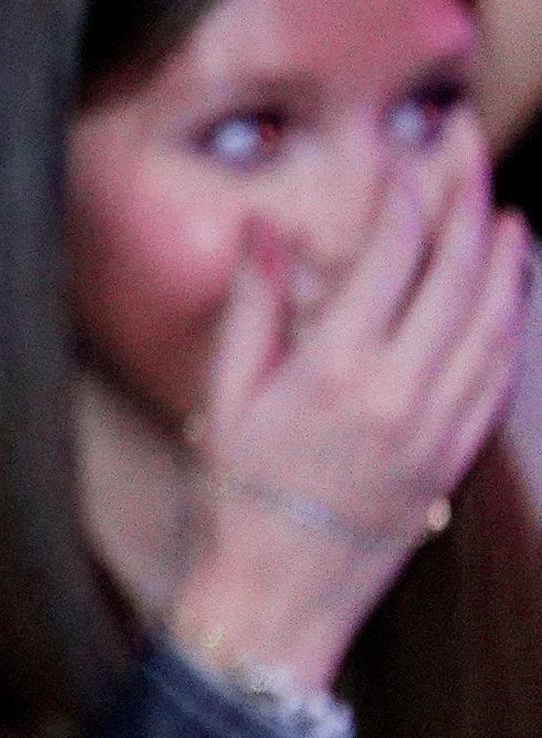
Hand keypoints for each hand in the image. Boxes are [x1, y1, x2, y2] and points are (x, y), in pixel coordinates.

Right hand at [173, 153, 528, 693]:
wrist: (281, 589)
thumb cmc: (240, 491)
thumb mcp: (226, 392)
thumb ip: (254, 305)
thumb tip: (268, 230)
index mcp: (334, 371)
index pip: (390, 260)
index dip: (404, 201)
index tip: (405, 159)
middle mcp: (398, 393)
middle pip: (453, 276)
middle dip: (465, 201)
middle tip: (469, 148)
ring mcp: (438, 427)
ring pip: (491, 323)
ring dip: (503, 259)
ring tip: (505, 209)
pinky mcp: (456, 455)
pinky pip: (497, 375)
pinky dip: (512, 323)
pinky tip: (510, 290)